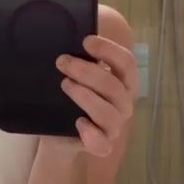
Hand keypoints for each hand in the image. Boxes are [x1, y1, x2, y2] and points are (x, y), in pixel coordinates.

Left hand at [55, 35, 137, 157]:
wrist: (57, 132)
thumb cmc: (71, 96)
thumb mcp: (75, 75)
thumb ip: (78, 59)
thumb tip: (65, 37)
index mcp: (122, 81)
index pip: (126, 63)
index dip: (109, 50)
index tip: (86, 41)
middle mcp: (123, 103)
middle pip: (114, 86)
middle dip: (86, 71)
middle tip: (62, 61)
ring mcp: (114, 126)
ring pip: (108, 113)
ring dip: (86, 96)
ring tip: (65, 85)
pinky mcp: (101, 145)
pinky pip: (102, 144)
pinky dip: (92, 134)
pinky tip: (78, 122)